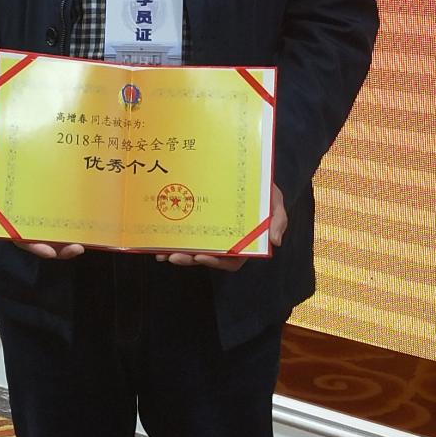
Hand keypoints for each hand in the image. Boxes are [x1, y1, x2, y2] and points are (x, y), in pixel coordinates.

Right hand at [0, 168, 83, 260]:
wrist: (6, 162)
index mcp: (11, 221)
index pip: (22, 239)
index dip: (35, 247)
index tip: (50, 252)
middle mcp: (28, 223)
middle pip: (43, 241)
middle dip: (60, 249)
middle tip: (76, 249)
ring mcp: (41, 217)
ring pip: (56, 235)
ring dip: (69, 242)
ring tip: (83, 243)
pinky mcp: (53, 206)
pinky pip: (64, 219)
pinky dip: (74, 225)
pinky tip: (87, 226)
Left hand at [160, 184, 284, 270]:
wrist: (248, 174)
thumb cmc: (263, 190)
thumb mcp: (275, 201)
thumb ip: (278, 220)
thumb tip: (275, 242)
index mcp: (243, 242)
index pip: (231, 260)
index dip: (216, 262)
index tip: (201, 257)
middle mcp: (224, 242)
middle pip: (207, 257)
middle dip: (189, 259)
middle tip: (173, 256)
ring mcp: (209, 234)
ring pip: (192, 250)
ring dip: (176, 253)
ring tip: (161, 252)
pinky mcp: (197, 223)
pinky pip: (184, 235)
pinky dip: (171, 240)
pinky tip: (157, 241)